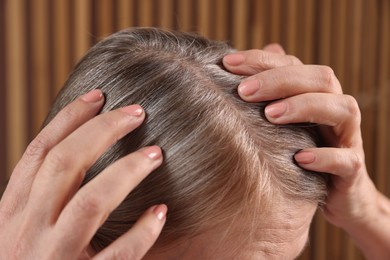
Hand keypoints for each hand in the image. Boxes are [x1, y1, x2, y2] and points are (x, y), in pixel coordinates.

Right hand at [0, 90, 165, 258]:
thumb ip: (45, 194)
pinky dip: (140, 232)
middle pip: (64, 164)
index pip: (39, 151)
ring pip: (90, 202)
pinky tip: (159, 212)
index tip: (98, 95)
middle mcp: (28, 230)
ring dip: (126, 172)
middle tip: (136, 112)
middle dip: (101, 131)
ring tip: (156, 153)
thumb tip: (80, 147)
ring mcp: (52, 257)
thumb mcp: (25, 226)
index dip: (68, 118)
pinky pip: (116, 255)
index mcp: (13, 211)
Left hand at [223, 46, 389, 257]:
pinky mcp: (352, 170)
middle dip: (280, 80)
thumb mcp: (279, 122)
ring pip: (343, 109)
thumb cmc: (299, 150)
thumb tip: (232, 65)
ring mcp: (348, 138)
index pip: (293, 64)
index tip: (227, 64)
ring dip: (304, 107)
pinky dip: (325, 156)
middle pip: (321, 79)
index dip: (261, 61)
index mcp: (315, 94)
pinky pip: (347, 159)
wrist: (336, 194)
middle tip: (244, 91)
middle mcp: (335, 109)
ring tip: (269, 115)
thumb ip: (263, 96)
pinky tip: (298, 158)